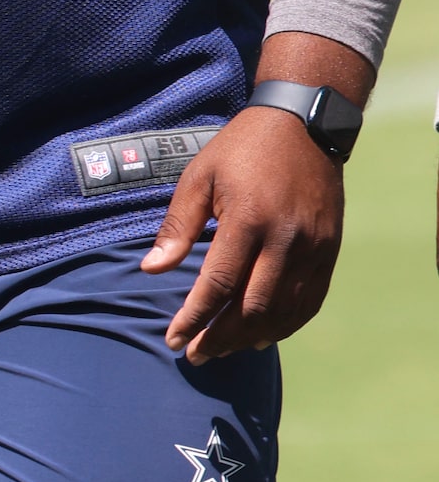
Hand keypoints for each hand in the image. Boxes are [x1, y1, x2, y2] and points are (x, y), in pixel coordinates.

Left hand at [143, 107, 343, 363]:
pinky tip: (264, 335)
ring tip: (223, 349)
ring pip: (283, 311)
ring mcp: (314, 249)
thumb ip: (178, 227)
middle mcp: (286, 240)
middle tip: (196, 354)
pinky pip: (310, 301)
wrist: (302, 126)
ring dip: (251, 337)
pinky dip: (286, 324)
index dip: (195, 317)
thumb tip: (151, 269)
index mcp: (247, 219)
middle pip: (252, 307)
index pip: (219, 284)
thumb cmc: (240, 150)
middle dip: (220, 337)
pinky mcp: (330, 251)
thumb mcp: (199, 177)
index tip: (174, 339)